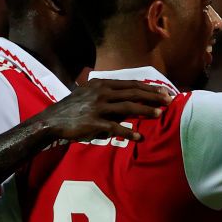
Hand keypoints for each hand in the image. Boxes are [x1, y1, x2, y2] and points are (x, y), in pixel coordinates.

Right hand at [32, 79, 171, 142]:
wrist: (52, 120)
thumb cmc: (74, 107)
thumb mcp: (90, 93)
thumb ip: (108, 93)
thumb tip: (129, 97)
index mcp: (102, 84)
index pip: (131, 84)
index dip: (149, 87)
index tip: (164, 90)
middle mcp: (102, 92)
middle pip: (133, 93)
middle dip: (153, 96)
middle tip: (169, 100)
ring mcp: (98, 107)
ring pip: (127, 107)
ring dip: (145, 110)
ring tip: (159, 114)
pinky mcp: (94, 122)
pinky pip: (115, 127)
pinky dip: (128, 133)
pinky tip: (138, 137)